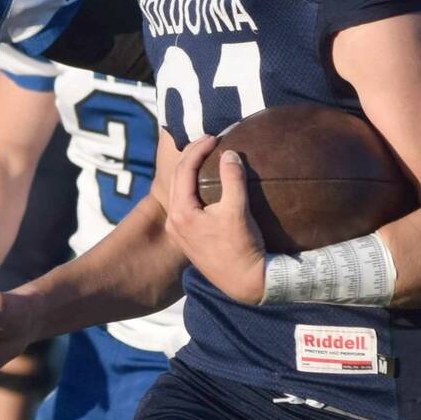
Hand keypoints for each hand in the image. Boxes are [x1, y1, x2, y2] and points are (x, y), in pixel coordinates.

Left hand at [165, 136, 266, 303]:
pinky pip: (185, 204)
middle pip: (177, 179)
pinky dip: (193, 187)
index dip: (198, 150)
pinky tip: (207, 181)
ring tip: (206, 155)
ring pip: (179, 192)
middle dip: (191, 156)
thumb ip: (232, 179)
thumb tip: (228, 154)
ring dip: (190, 171)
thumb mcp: (238, 210)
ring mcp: (179, 232)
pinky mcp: (189, 238)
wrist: (246, 282)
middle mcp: (174, 222)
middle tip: (209, 140)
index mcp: (181, 214)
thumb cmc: (242, 247)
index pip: (183, 171)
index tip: (214, 137)